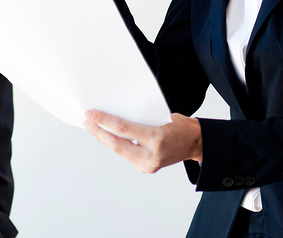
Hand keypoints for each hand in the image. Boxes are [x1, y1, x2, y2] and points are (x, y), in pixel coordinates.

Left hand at [83, 110, 201, 173]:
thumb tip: (116, 112)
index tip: (90, 114)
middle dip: (98, 132)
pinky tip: (108, 136)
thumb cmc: (180, 126)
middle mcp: (151, 155)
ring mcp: (148, 165)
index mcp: (156, 138)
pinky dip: (117, 145)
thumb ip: (141, 118)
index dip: (104, 121)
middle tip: (87, 121)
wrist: (195, 144)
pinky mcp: (146, 169)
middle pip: (116, 144)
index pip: (123, 128)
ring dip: (105, 139)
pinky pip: (127, 155)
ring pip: (119, 151)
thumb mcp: (162, 116)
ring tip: (93, 127)